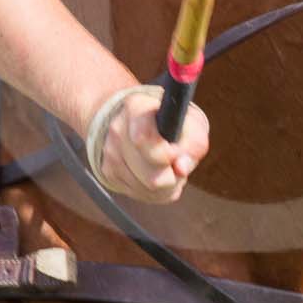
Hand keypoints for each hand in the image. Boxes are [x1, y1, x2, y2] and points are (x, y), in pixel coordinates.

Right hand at [89, 86, 209, 203]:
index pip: (143, 139)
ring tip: (168, 168)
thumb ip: (193, 144)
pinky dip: (155, 190)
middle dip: (171, 176)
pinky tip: (157, 173)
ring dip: (165, 185)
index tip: (176, 153)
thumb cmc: (173, 123)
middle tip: (177, 163)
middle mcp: (117, 130)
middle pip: (150, 175)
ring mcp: (110, 153)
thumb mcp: (192, 123)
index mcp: (136, 108)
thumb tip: (181, 169)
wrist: (143, 121)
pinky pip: (140, 194)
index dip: (167, 154)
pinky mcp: (109, 173)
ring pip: (145, 188)